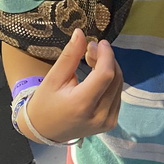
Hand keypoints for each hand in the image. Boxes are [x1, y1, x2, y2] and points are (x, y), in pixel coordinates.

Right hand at [24, 27, 122, 142]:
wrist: (45, 131)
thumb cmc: (45, 103)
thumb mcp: (53, 78)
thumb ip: (70, 56)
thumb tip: (80, 32)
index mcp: (82, 104)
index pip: (105, 75)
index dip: (106, 55)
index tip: (99, 42)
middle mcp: (99, 115)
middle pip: (115, 78)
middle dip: (106, 59)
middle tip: (90, 49)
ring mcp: (107, 122)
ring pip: (118, 85)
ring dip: (109, 68)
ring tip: (91, 60)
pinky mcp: (111, 123)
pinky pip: (117, 95)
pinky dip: (110, 81)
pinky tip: (97, 76)